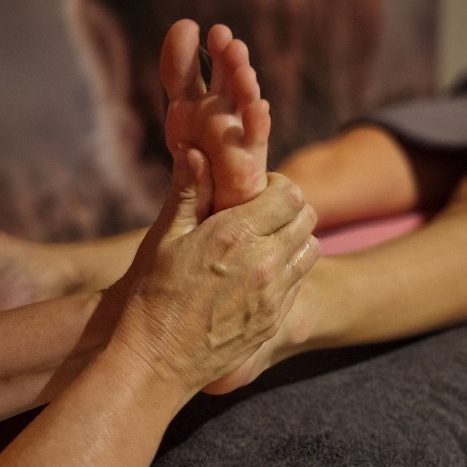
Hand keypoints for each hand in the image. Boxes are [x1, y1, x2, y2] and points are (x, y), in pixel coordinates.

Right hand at [106, 149, 318, 394]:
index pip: (288, 193)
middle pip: (307, 217)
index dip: (277, 186)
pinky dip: (291, 269)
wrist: (156, 360)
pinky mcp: (274, 320)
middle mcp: (264, 262)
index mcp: (236, 234)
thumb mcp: (164, 238)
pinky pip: (301, 282)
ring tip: (265, 243)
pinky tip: (261, 274)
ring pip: (311, 248)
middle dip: (289, 208)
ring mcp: (274, 295)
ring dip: (295, 238)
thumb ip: (187, 192)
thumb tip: (195, 152)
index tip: (257, 191)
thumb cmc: (152, 295)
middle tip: (262, 215)